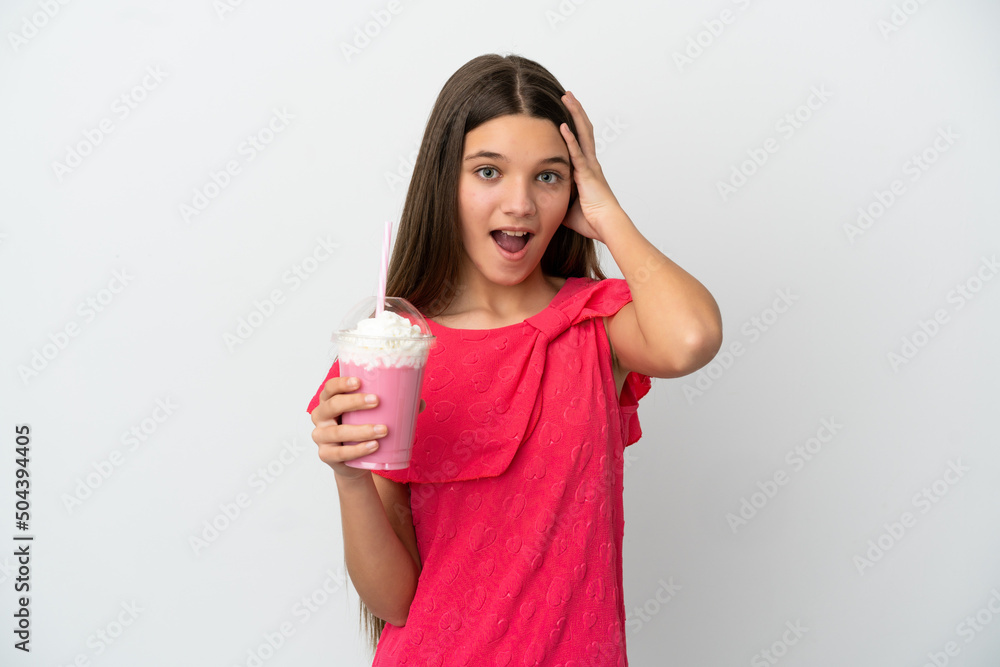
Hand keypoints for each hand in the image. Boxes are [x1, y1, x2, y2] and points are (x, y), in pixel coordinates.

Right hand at [310, 375, 424, 480]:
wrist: (355, 460)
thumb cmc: (362, 428)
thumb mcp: (372, 415)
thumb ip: (393, 406)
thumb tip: (420, 403)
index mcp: (329, 401)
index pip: (329, 388)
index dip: (341, 383)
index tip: (360, 381)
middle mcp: (320, 417)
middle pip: (332, 406)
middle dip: (354, 402)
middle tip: (377, 401)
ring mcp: (321, 437)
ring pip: (338, 432)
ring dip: (362, 430)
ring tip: (383, 429)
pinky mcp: (326, 455)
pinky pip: (340, 453)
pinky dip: (358, 450)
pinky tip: (373, 446)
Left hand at [558, 90, 625, 242]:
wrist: (607, 226)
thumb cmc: (592, 220)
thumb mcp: (568, 206)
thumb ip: (558, 197)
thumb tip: (542, 200)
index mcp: (587, 169)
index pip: (580, 140)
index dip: (574, 124)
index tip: (566, 111)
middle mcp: (591, 163)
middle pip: (583, 129)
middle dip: (575, 111)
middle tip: (567, 95)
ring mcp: (590, 166)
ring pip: (583, 133)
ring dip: (574, 114)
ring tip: (567, 97)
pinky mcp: (587, 174)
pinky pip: (577, 153)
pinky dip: (569, 139)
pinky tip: (562, 126)